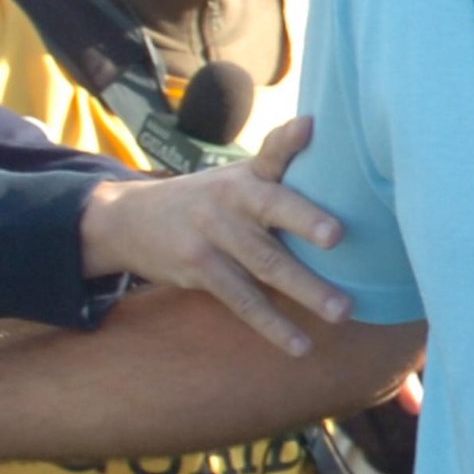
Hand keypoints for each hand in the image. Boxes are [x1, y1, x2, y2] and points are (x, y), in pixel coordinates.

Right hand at [78, 117, 349, 356]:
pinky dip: (272, 325)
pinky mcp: (200, 270)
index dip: (288, 141)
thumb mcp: (238, 175)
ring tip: (342, 312)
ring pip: (264, 264)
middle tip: (341, 237)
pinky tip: (299, 346)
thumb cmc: (210, 198)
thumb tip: (319, 126)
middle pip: (272, 210)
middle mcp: (230, 200)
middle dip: (306, 223)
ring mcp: (213, 237)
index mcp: (247, 175)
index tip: (309, 127)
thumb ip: (279, 160)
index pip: (270, 153)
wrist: (131, 220)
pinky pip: (242, 300)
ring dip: (305, 289)